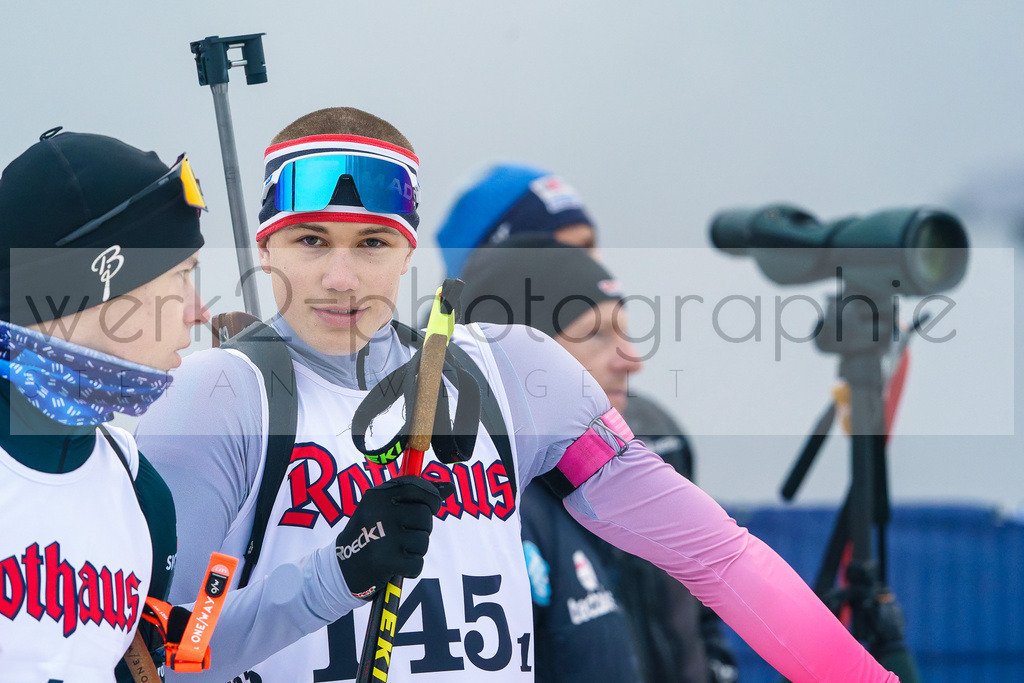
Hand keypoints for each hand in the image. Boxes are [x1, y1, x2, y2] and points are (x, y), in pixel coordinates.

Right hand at [335, 475, 453, 598]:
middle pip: (425, 515)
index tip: (431, 506)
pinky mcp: (386, 562)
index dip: (431, 497)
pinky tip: (396, 566)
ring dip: (416, 550)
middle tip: (405, 535)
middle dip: (422, 528)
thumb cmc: (369, 535)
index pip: (416, 487)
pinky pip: (418, 563)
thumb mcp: (382, 509)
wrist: (341, 570)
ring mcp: (382, 537)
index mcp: (376, 496)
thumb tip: (450, 487)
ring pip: (423, 540)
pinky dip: (411, 568)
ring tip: (397, 551)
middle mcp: (379, 513)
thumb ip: (415, 496)